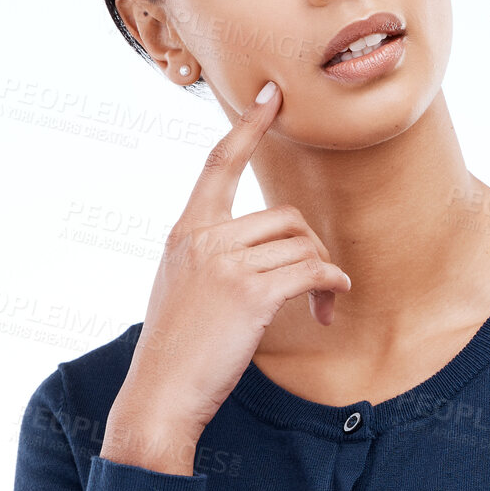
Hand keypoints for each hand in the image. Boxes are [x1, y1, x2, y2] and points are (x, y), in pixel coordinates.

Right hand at [102, 80, 351, 471]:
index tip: (271, 95)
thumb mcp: (181, 289)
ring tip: (320, 309)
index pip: (218, 164)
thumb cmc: (177, 351)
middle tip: (317, 289)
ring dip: (323, 275)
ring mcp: (225, 263)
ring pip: (301, 244)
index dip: (248, 127)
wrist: (160, 395)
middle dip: (310, 250)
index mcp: (185, 233)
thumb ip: (211, 259)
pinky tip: (328, 310)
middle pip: (284, 216)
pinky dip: (330, 287)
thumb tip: (262, 255)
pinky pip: (311, 271)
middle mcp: (203, 239)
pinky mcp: (250, 292)